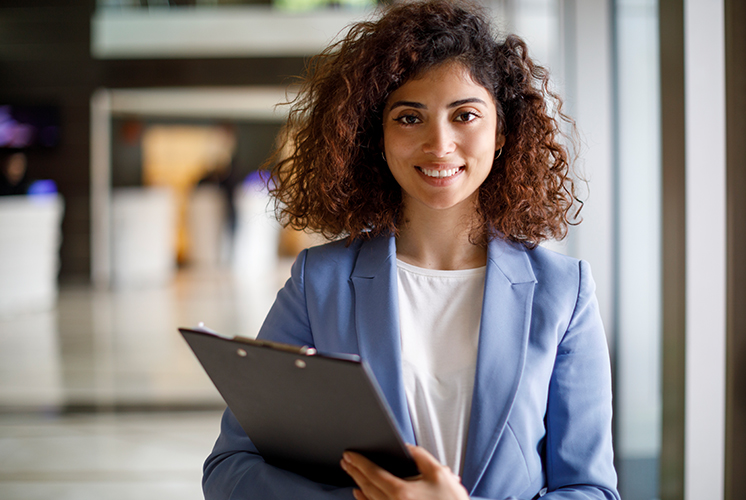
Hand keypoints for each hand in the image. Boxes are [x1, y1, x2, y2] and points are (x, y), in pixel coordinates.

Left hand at [340, 444, 469, 499]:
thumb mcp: (439, 473)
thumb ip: (420, 456)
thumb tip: (406, 447)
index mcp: (401, 492)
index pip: (373, 473)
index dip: (359, 462)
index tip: (349, 454)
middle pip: (366, 486)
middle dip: (354, 471)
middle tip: (345, 461)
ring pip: (368, 498)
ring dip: (357, 483)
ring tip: (350, 472)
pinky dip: (364, 499)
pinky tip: (360, 493)